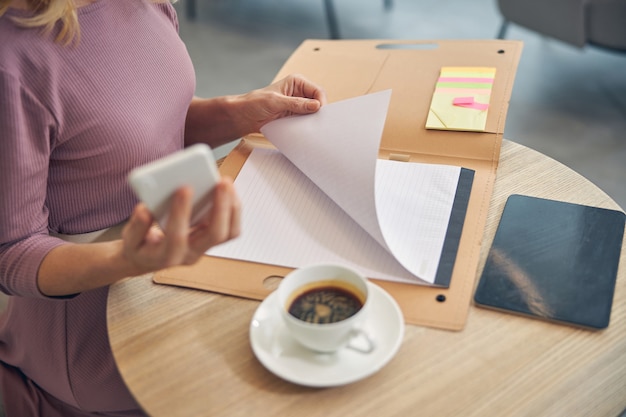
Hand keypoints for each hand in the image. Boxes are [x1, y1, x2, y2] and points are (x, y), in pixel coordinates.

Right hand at [121, 178, 240, 272]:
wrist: (148, 259)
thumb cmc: (141, 246)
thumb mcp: (129, 240)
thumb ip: (137, 226)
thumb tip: (146, 210)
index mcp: (167, 255)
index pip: (177, 237)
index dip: (180, 212)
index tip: (184, 188)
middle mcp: (191, 254)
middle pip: (214, 235)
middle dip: (220, 207)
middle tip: (221, 183)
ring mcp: (204, 248)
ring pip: (228, 233)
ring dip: (231, 207)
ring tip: (226, 183)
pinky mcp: (211, 240)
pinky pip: (230, 227)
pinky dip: (232, 208)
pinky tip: (227, 190)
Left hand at [238, 74, 326, 131]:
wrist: (244, 116)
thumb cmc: (255, 103)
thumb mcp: (276, 102)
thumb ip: (296, 104)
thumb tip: (315, 105)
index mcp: (297, 82)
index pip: (317, 91)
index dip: (321, 102)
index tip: (319, 113)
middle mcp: (299, 92)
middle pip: (318, 102)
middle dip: (318, 112)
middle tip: (316, 121)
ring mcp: (298, 105)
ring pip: (314, 112)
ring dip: (312, 119)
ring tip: (309, 126)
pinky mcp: (295, 115)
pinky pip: (307, 120)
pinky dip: (307, 125)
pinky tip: (304, 128)